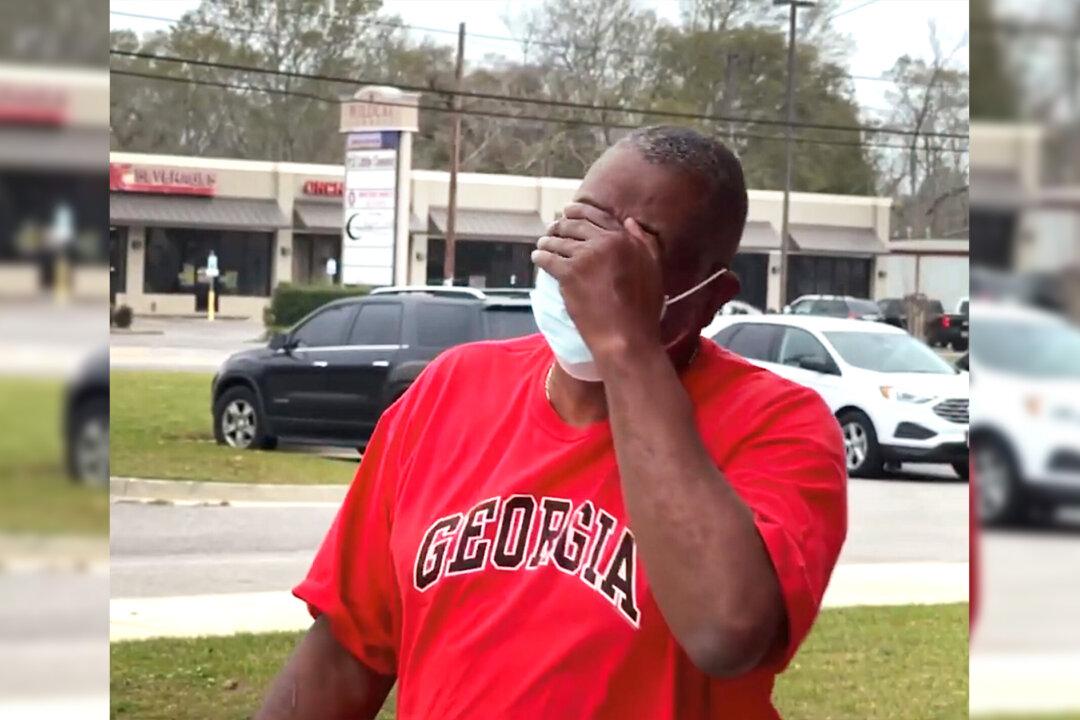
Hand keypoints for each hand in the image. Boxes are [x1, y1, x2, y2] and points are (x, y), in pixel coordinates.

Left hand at [532, 202, 664, 361]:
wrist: (626, 336)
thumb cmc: (643, 309)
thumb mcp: (653, 269)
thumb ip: (643, 242)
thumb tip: (630, 222)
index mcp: (624, 239)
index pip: (596, 216)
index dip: (579, 211)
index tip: (569, 211)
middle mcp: (603, 242)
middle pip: (574, 226)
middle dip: (560, 225)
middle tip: (552, 228)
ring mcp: (584, 257)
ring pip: (558, 241)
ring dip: (547, 241)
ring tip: (542, 244)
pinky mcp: (568, 274)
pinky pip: (548, 259)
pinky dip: (540, 256)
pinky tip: (537, 257)